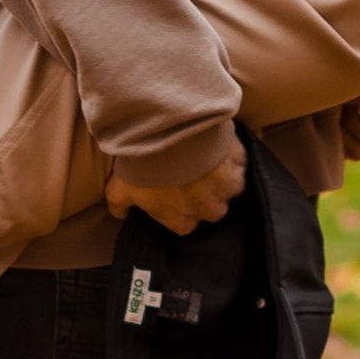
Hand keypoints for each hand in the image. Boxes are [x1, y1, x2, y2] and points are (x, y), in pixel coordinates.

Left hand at [104, 136, 247, 234]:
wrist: (172, 135)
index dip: (177, 206)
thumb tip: (118, 213)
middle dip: (201, 192)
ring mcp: (228, 188)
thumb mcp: (121, 188)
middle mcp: (211, 211)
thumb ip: (120, 205)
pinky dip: (228, 154)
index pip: (183, 223)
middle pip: (209, 207)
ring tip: (201, 155)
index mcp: (183, 222)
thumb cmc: (145, 166)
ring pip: (227, 186)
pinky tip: (214, 144)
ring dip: (217, 174)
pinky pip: (238, 162)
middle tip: (187, 170)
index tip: (171, 190)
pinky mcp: (240, 164)